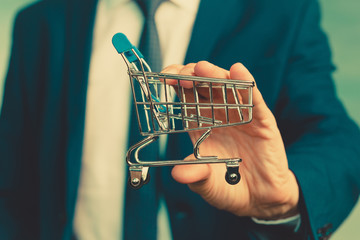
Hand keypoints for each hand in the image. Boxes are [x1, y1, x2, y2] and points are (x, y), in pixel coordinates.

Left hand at [161, 61, 298, 219]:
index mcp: (201, 124)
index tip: (164, 78)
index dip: (176, 83)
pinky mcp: (261, 121)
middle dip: (191, 75)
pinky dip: (247, 84)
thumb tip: (178, 174)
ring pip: (227, 86)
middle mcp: (219, 115)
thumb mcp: (207, 184)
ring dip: (214, 74)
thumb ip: (195, 177)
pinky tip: (239, 72)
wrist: (261, 198)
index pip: (186, 96)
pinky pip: (254, 99)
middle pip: (204, 85)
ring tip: (202, 69)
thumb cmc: (230, 187)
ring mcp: (241, 115)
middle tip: (181, 76)